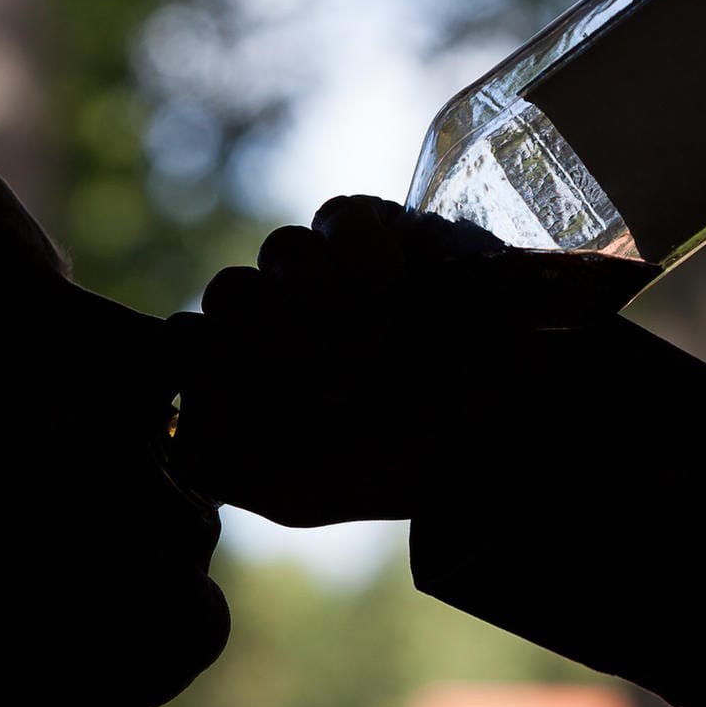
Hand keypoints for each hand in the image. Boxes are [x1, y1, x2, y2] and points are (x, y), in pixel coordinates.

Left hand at [162, 196, 507, 526]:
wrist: (525, 424)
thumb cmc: (414, 461)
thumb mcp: (299, 491)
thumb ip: (211, 458)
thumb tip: (180, 384)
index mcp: (251, 381)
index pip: (188, 343)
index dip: (232, 370)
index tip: (297, 406)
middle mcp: (281, 321)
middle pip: (229, 293)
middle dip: (288, 339)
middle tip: (355, 375)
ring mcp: (327, 271)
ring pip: (278, 253)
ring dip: (331, 302)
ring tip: (390, 341)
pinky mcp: (380, 228)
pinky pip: (336, 214)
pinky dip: (361, 250)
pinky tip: (398, 282)